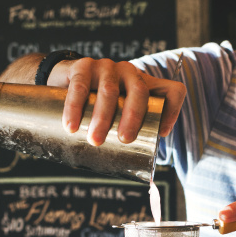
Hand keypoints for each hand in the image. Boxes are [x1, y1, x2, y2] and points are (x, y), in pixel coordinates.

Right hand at [49, 57, 185, 146]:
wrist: (62, 81)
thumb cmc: (96, 104)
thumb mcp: (117, 114)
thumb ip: (126, 132)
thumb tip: (133, 169)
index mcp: (143, 85)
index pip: (171, 90)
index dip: (173, 111)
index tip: (162, 133)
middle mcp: (129, 73)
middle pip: (140, 91)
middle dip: (133, 117)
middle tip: (124, 140)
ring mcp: (106, 67)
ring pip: (109, 91)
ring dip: (102, 118)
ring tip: (94, 140)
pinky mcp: (82, 66)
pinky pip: (80, 86)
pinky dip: (75, 108)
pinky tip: (71, 126)